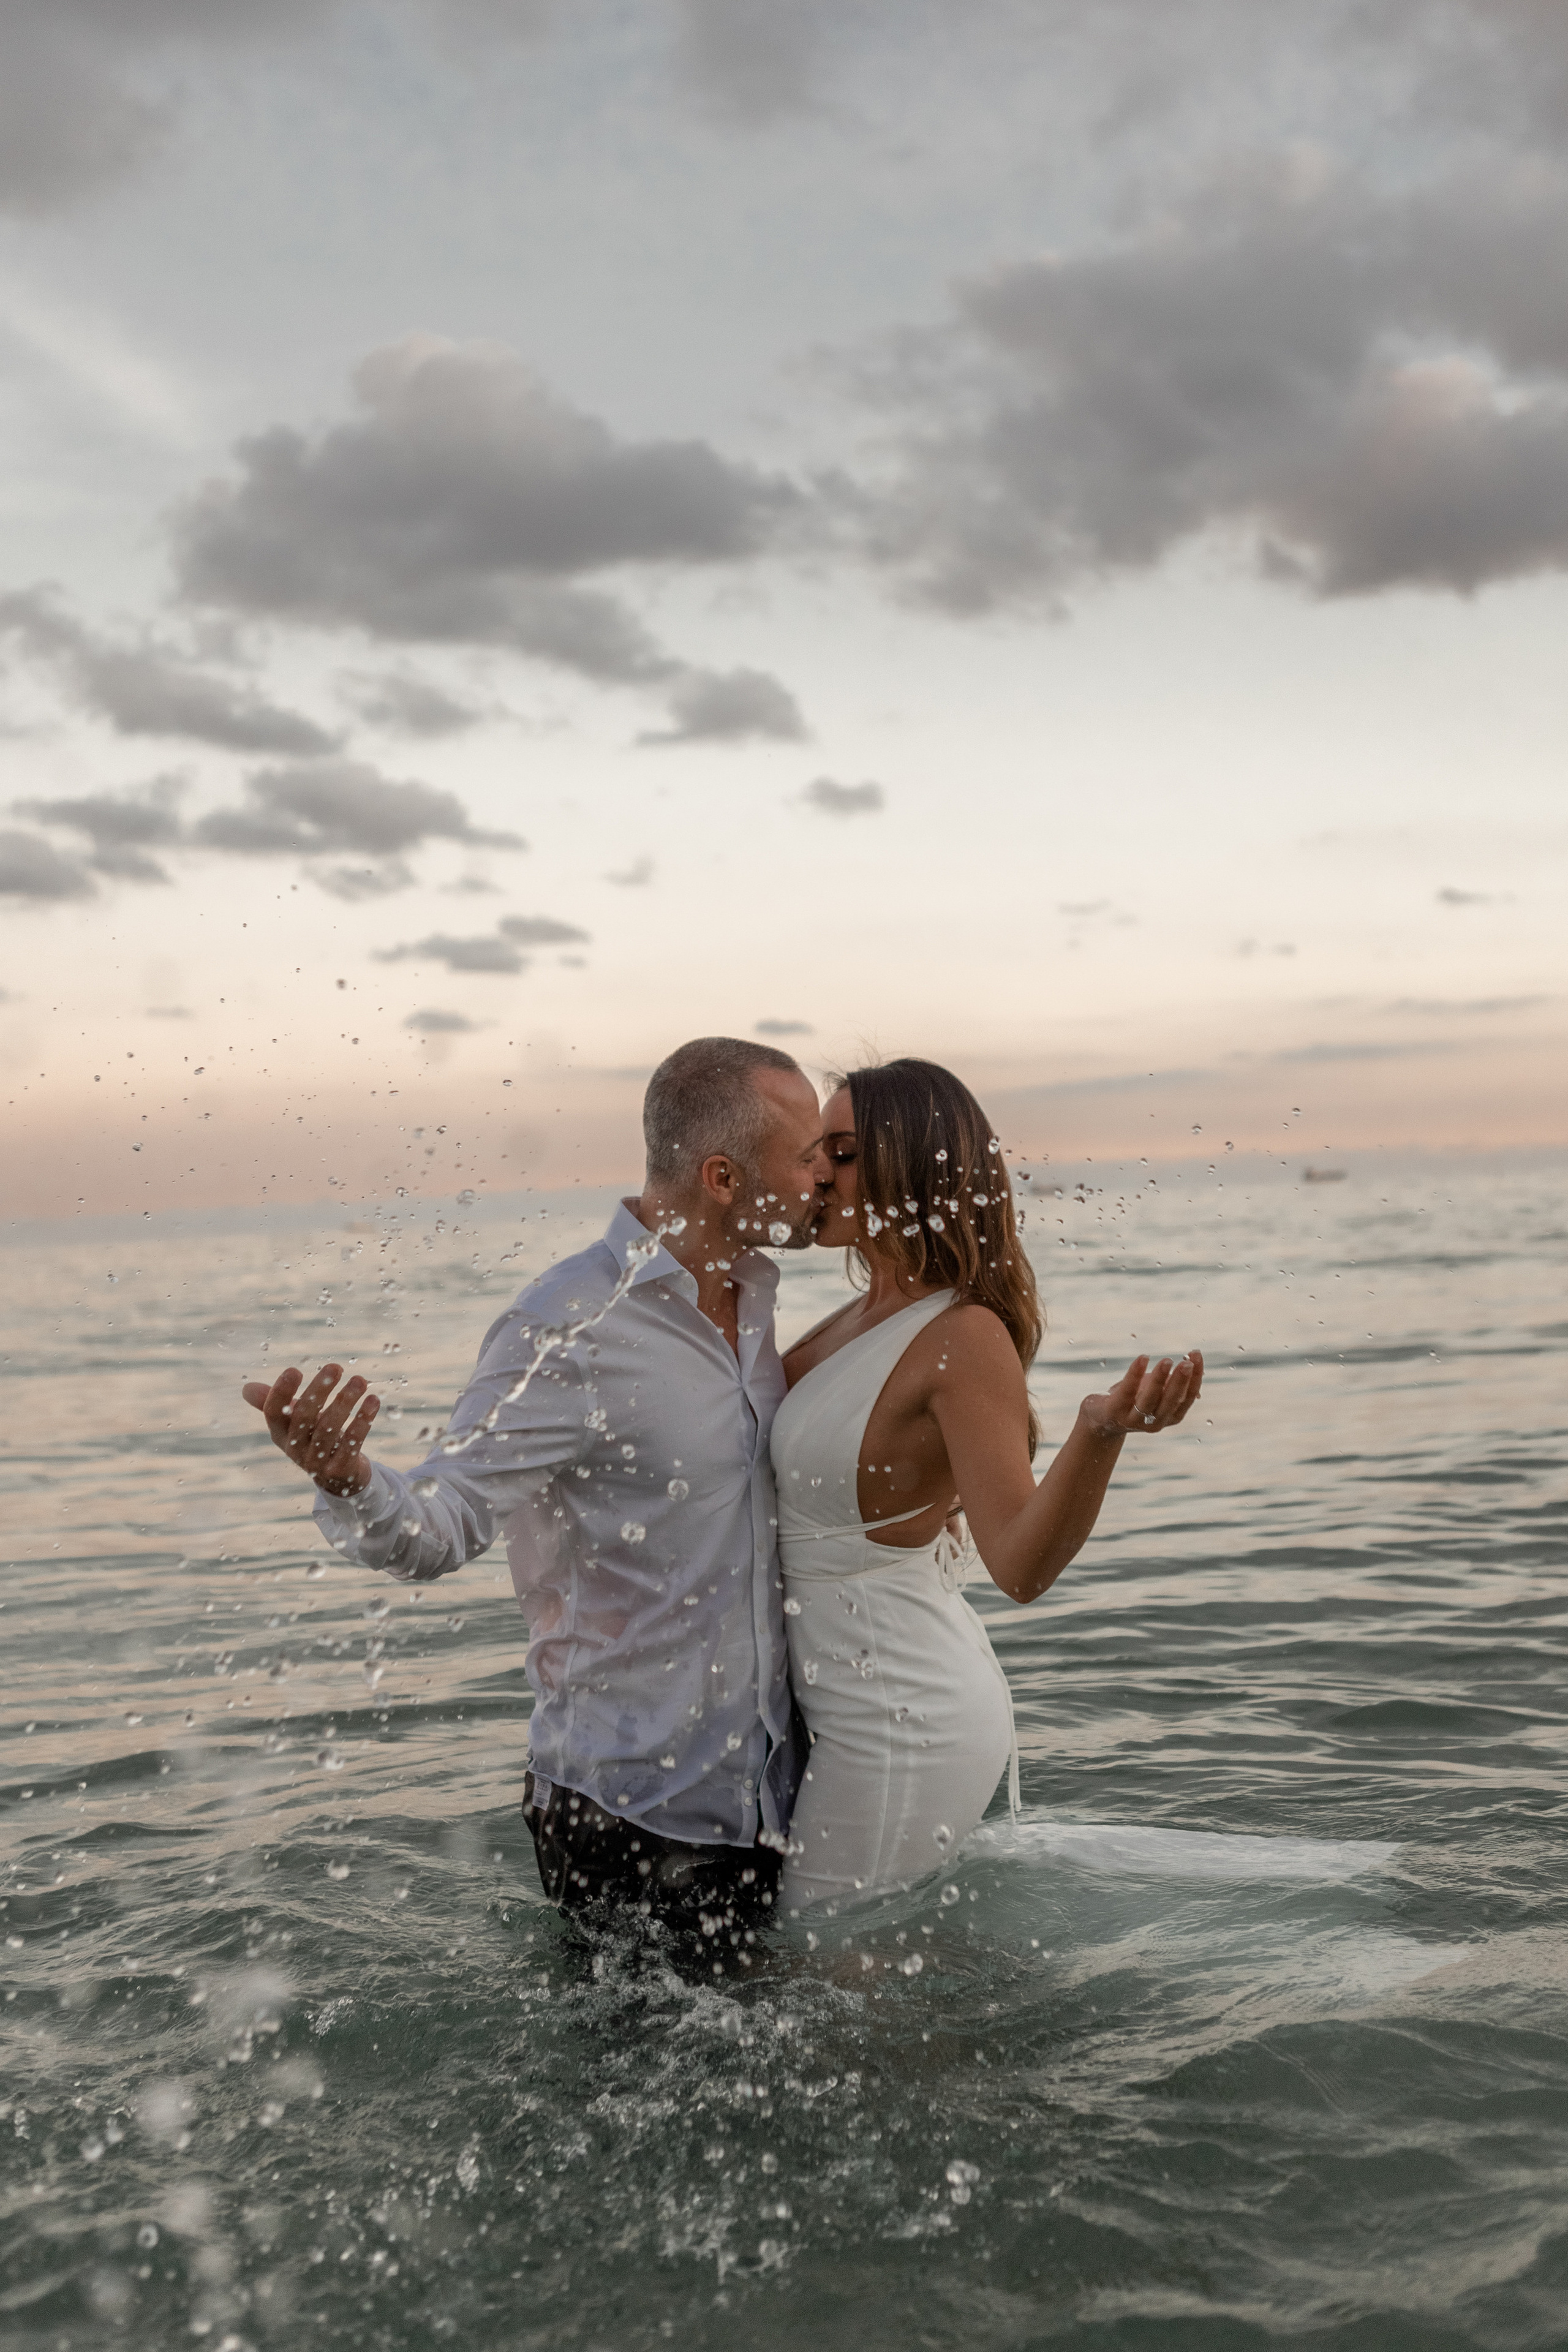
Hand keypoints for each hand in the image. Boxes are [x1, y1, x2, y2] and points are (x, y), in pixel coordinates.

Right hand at [241, 1362, 379, 1495]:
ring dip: (345, 1401)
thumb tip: (246, 1388)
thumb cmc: (314, 1439)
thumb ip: (275, 1403)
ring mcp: (316, 1462)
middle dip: (319, 1390)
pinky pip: (351, 1443)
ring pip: (329, 1429)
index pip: (273, 1413)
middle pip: (303, 1417)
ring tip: (360, 1381)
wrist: (340, 1478)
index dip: (280, 1393)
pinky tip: (373, 1401)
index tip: (294, 1369)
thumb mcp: (294, 1423)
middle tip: (335, 1367)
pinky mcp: (339, 1470)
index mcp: (280, 1434)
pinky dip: (363, 1421)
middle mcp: (294, 1449)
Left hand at [1080, 1350, 1202, 1439]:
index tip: (1197, 1355)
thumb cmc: (1133, 1399)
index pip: (1188, 1398)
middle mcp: (1155, 1422)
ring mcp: (1134, 1419)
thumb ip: (1173, 1383)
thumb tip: (1194, 1369)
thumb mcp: (1157, 1391)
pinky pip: (1127, 1391)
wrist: (1100, 1418)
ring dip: (1159, 1380)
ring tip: (1167, 1361)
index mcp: (1170, 1416)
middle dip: (1180, 1381)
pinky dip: (1135, 1374)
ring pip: (1150, 1400)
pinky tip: (1143, 1358)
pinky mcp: (1115, 1411)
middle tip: (1186, 1362)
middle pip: (1171, 1402)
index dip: (1195, 1377)